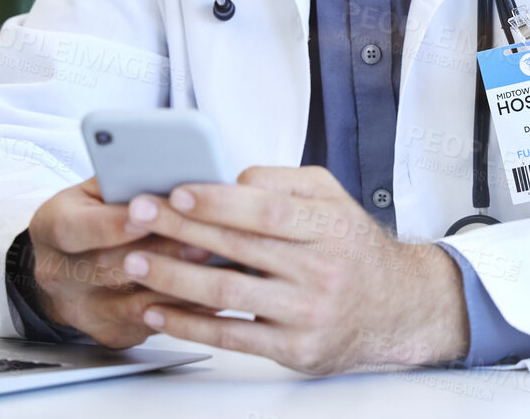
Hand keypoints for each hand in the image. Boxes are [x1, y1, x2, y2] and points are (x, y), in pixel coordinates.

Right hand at [23, 176, 213, 347]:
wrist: (66, 267)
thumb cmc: (91, 216)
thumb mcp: (94, 189)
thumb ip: (124, 181)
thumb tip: (171, 174)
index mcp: (51, 227)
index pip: (75, 229)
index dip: (112, 224)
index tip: (146, 213)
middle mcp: (59, 274)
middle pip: (110, 268)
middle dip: (161, 253)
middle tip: (203, 241)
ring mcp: (83, 310)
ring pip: (136, 303)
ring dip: (182, 284)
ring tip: (220, 265)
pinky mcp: (110, 333)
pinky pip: (153, 324)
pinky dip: (187, 309)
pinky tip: (214, 291)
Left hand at [119, 165, 470, 374]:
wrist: (395, 307)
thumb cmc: (352, 248)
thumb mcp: (333, 198)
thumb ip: (283, 183)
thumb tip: (229, 181)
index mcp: (330, 225)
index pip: (267, 210)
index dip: (219, 201)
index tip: (176, 191)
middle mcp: (321, 269)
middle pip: (238, 248)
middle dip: (179, 230)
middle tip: (137, 216)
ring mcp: (307, 312)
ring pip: (227, 294)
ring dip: (173, 278)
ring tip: (134, 262)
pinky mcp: (295, 349)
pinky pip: (231, 336)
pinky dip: (188, 324)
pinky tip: (159, 311)